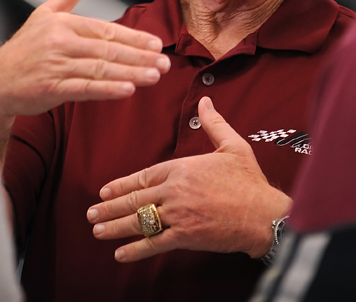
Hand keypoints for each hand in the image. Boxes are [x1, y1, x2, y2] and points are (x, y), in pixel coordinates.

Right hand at [0, 0, 169, 132]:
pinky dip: (107, 89)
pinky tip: (127, 90)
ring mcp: (55, 65)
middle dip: (139, 57)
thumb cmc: (24, 48)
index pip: (105, 30)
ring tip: (154, 76)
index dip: (133, 37)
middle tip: (165, 63)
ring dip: (130, 73)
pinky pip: (84, 88)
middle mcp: (59, 42)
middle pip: (107, 50)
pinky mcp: (50, 87)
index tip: (157, 44)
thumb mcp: (44, 14)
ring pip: (100, 69)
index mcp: (62, 24)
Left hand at [86, 96, 291, 261]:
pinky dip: (136, 249)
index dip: (122, 184)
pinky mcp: (185, 236)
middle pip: (135, 199)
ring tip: (97, 231)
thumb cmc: (250, 181)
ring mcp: (178, 214)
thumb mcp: (233, 146)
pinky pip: (154, 243)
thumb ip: (214, 124)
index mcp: (182, 168)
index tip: (105, 190)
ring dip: (115, 227)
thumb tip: (205, 102)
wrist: (264, 213)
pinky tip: (121, 254)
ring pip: (139, 221)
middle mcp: (175, 190)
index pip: (144, 176)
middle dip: (110, 207)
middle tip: (91, 213)